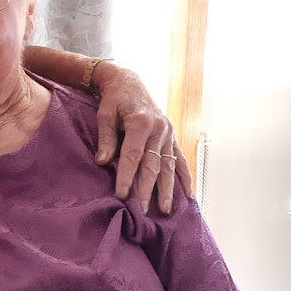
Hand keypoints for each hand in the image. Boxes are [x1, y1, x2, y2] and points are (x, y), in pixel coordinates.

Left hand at [93, 63, 192, 214]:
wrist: (128, 81)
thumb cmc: (114, 98)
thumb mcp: (104, 114)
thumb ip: (106, 138)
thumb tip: (103, 162)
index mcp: (141, 122)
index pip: (133, 156)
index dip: (127, 176)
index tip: (122, 195)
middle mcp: (159, 129)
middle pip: (153, 164)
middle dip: (147, 188)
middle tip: (142, 209)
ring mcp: (168, 133)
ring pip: (169, 165)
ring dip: (167, 188)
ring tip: (164, 209)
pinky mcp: (171, 136)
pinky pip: (179, 158)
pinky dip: (184, 176)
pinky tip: (187, 193)